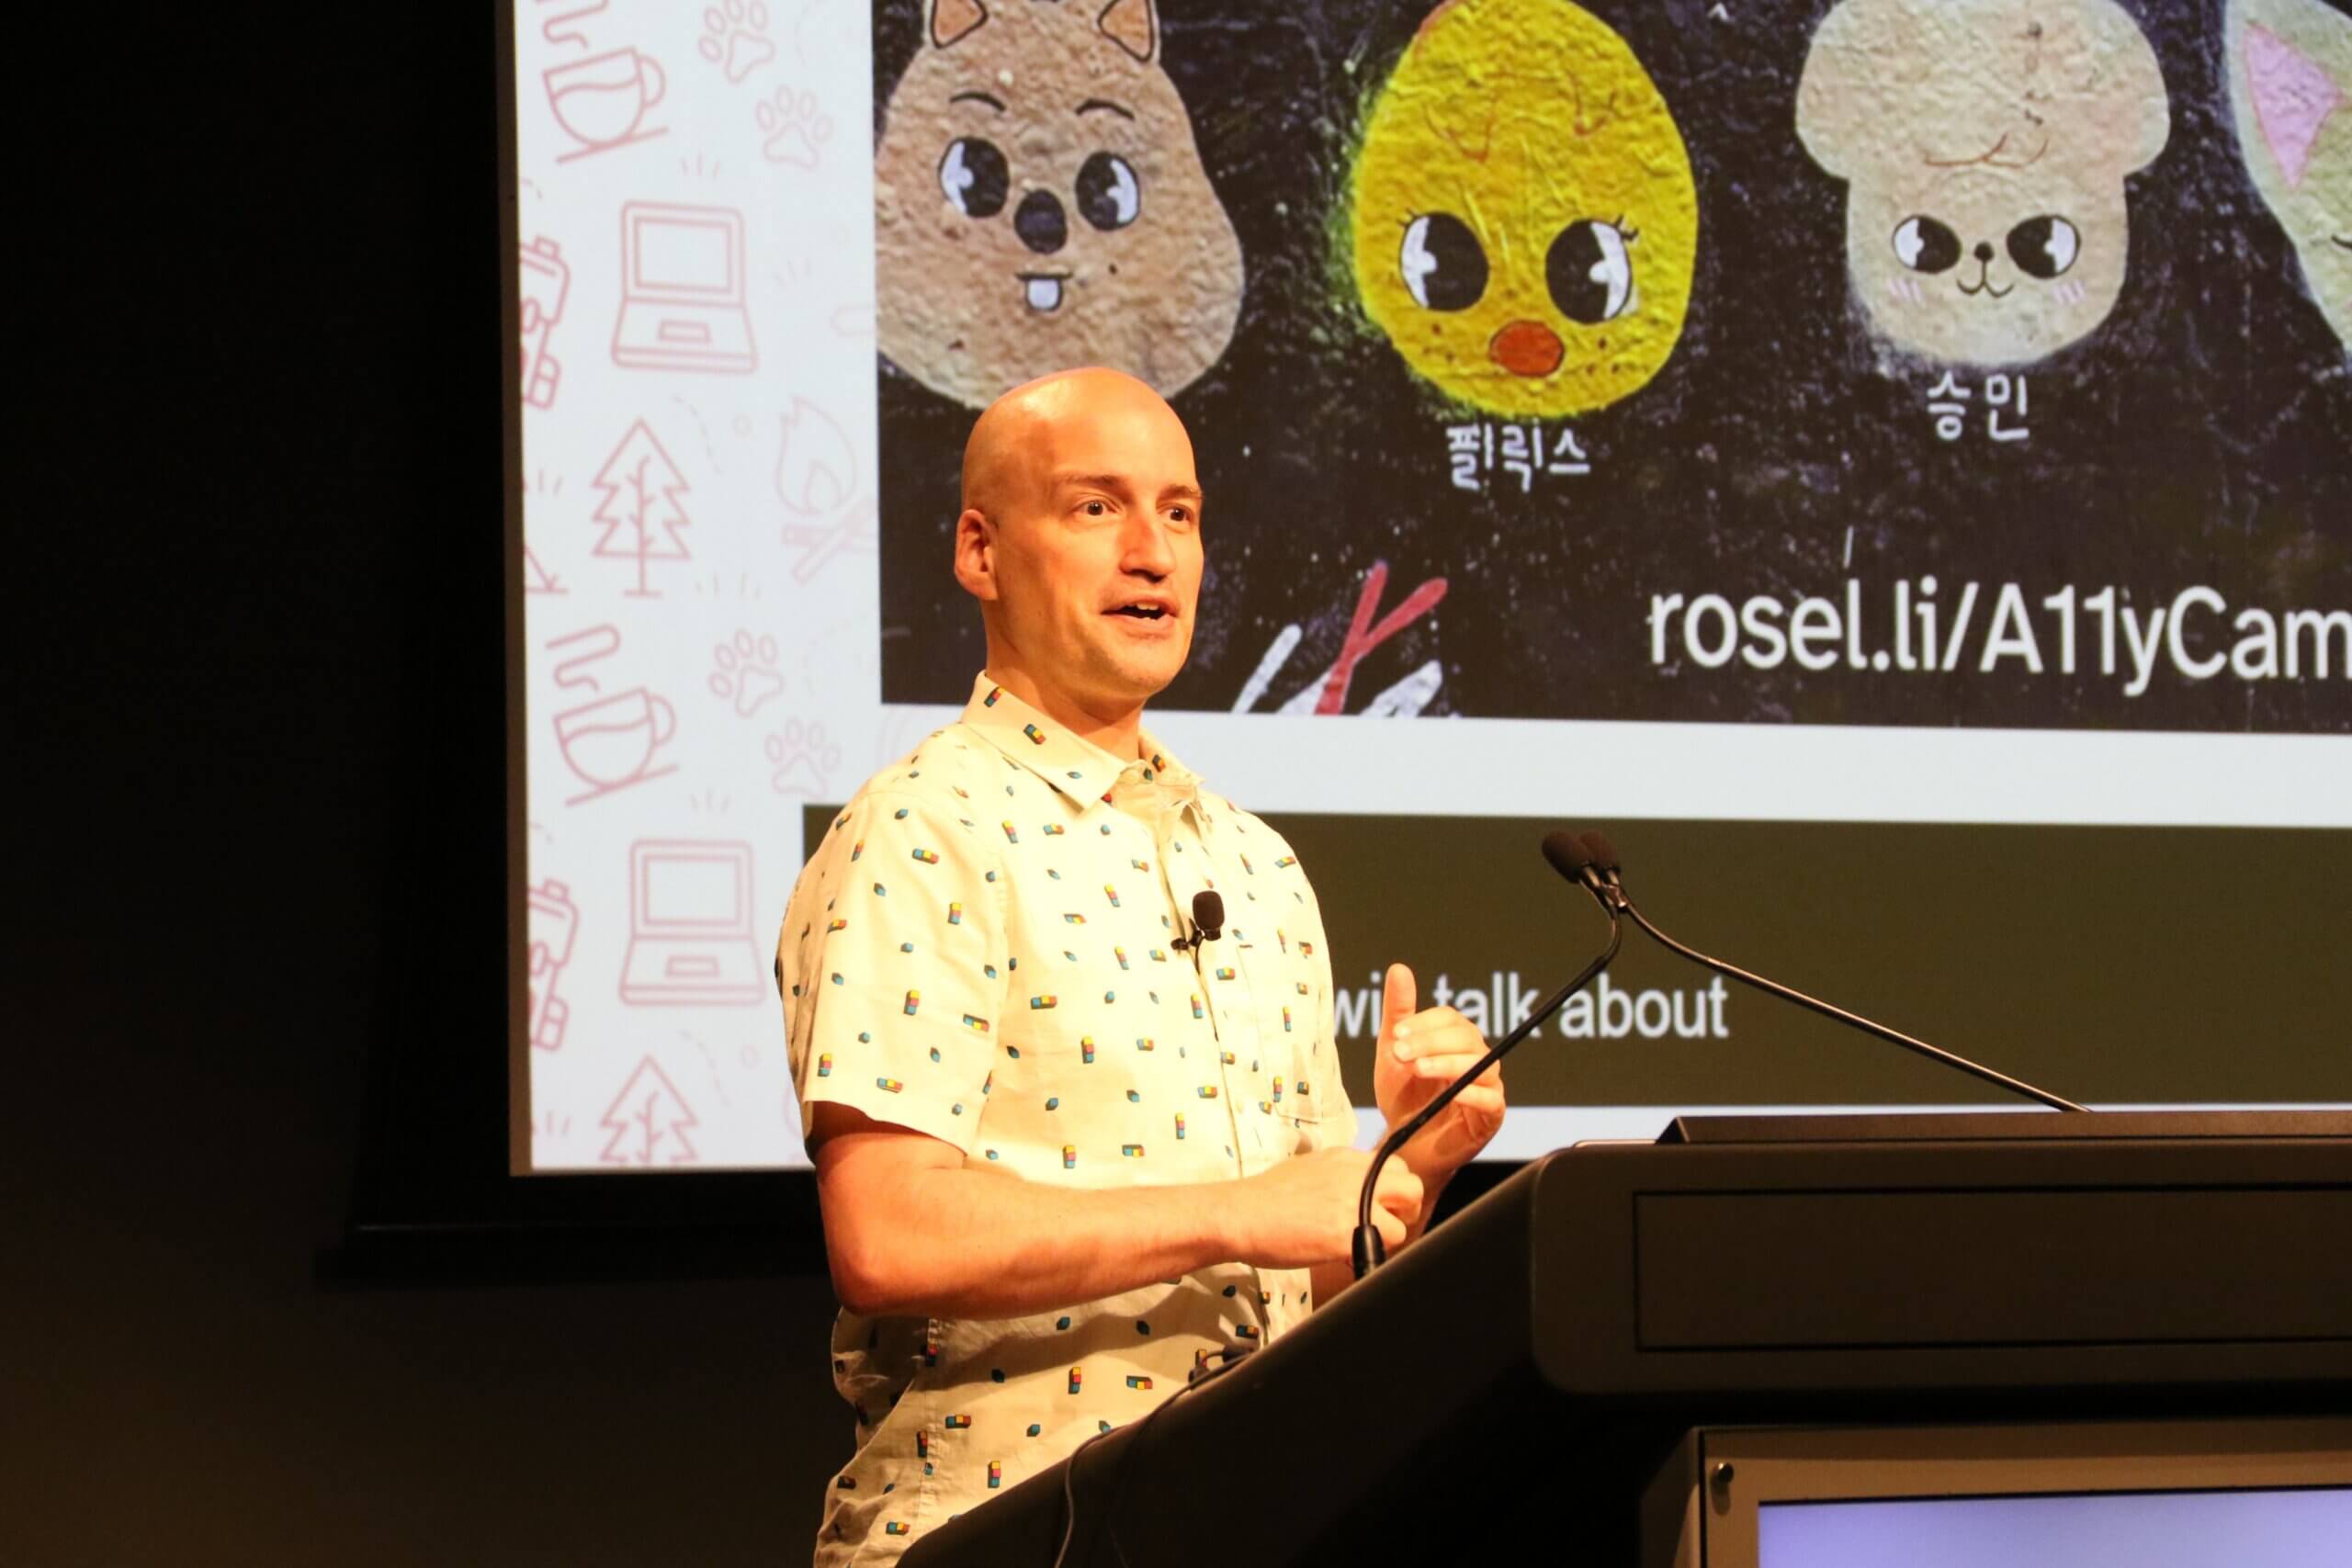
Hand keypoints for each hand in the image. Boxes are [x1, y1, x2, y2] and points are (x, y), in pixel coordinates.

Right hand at [1228, 1147, 1422, 1268]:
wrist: (1241, 1214)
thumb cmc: (1264, 1198)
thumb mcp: (1308, 1169)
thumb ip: (1338, 1176)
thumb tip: (1352, 1193)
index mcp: (1346, 1158)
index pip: (1394, 1166)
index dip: (1393, 1190)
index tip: (1382, 1206)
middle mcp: (1356, 1174)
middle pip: (1412, 1186)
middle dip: (1406, 1210)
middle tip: (1387, 1227)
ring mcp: (1354, 1203)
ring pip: (1405, 1222)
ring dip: (1389, 1238)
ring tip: (1362, 1245)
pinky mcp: (1348, 1232)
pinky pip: (1383, 1246)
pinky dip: (1371, 1255)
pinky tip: (1347, 1257)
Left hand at [1372, 964, 1505, 1180]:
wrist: (1403, 1143)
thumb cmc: (1403, 1098)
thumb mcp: (1392, 1053)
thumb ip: (1398, 1013)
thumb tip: (1399, 969)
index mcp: (1455, 1040)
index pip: (1450, 1019)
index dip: (1424, 1023)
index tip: (1397, 1034)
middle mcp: (1476, 1058)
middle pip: (1467, 1037)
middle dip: (1431, 1041)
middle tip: (1401, 1053)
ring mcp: (1487, 1086)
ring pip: (1481, 1064)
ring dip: (1448, 1063)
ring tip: (1419, 1069)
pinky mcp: (1491, 1116)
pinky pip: (1491, 1100)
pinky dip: (1472, 1094)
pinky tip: (1451, 1094)